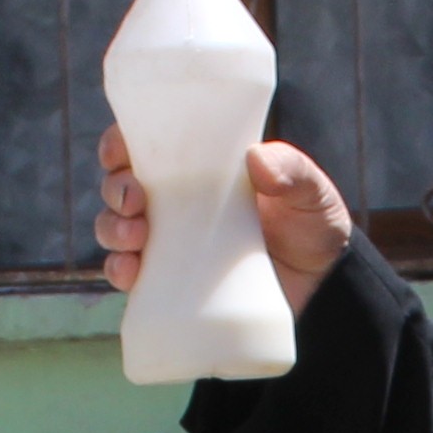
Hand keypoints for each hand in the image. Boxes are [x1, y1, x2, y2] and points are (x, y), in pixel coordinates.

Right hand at [95, 124, 358, 315]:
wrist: (320, 290)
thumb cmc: (312, 226)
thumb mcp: (310, 192)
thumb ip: (292, 171)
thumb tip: (254, 158)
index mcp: (199, 168)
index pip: (145, 145)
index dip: (119, 142)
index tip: (118, 149)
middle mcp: (175, 202)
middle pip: (120, 185)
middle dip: (115, 189)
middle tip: (135, 201)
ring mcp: (169, 243)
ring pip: (116, 227)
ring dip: (112, 229)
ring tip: (135, 238)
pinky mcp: (169, 282)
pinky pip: (128, 274)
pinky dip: (119, 271)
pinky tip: (130, 272)